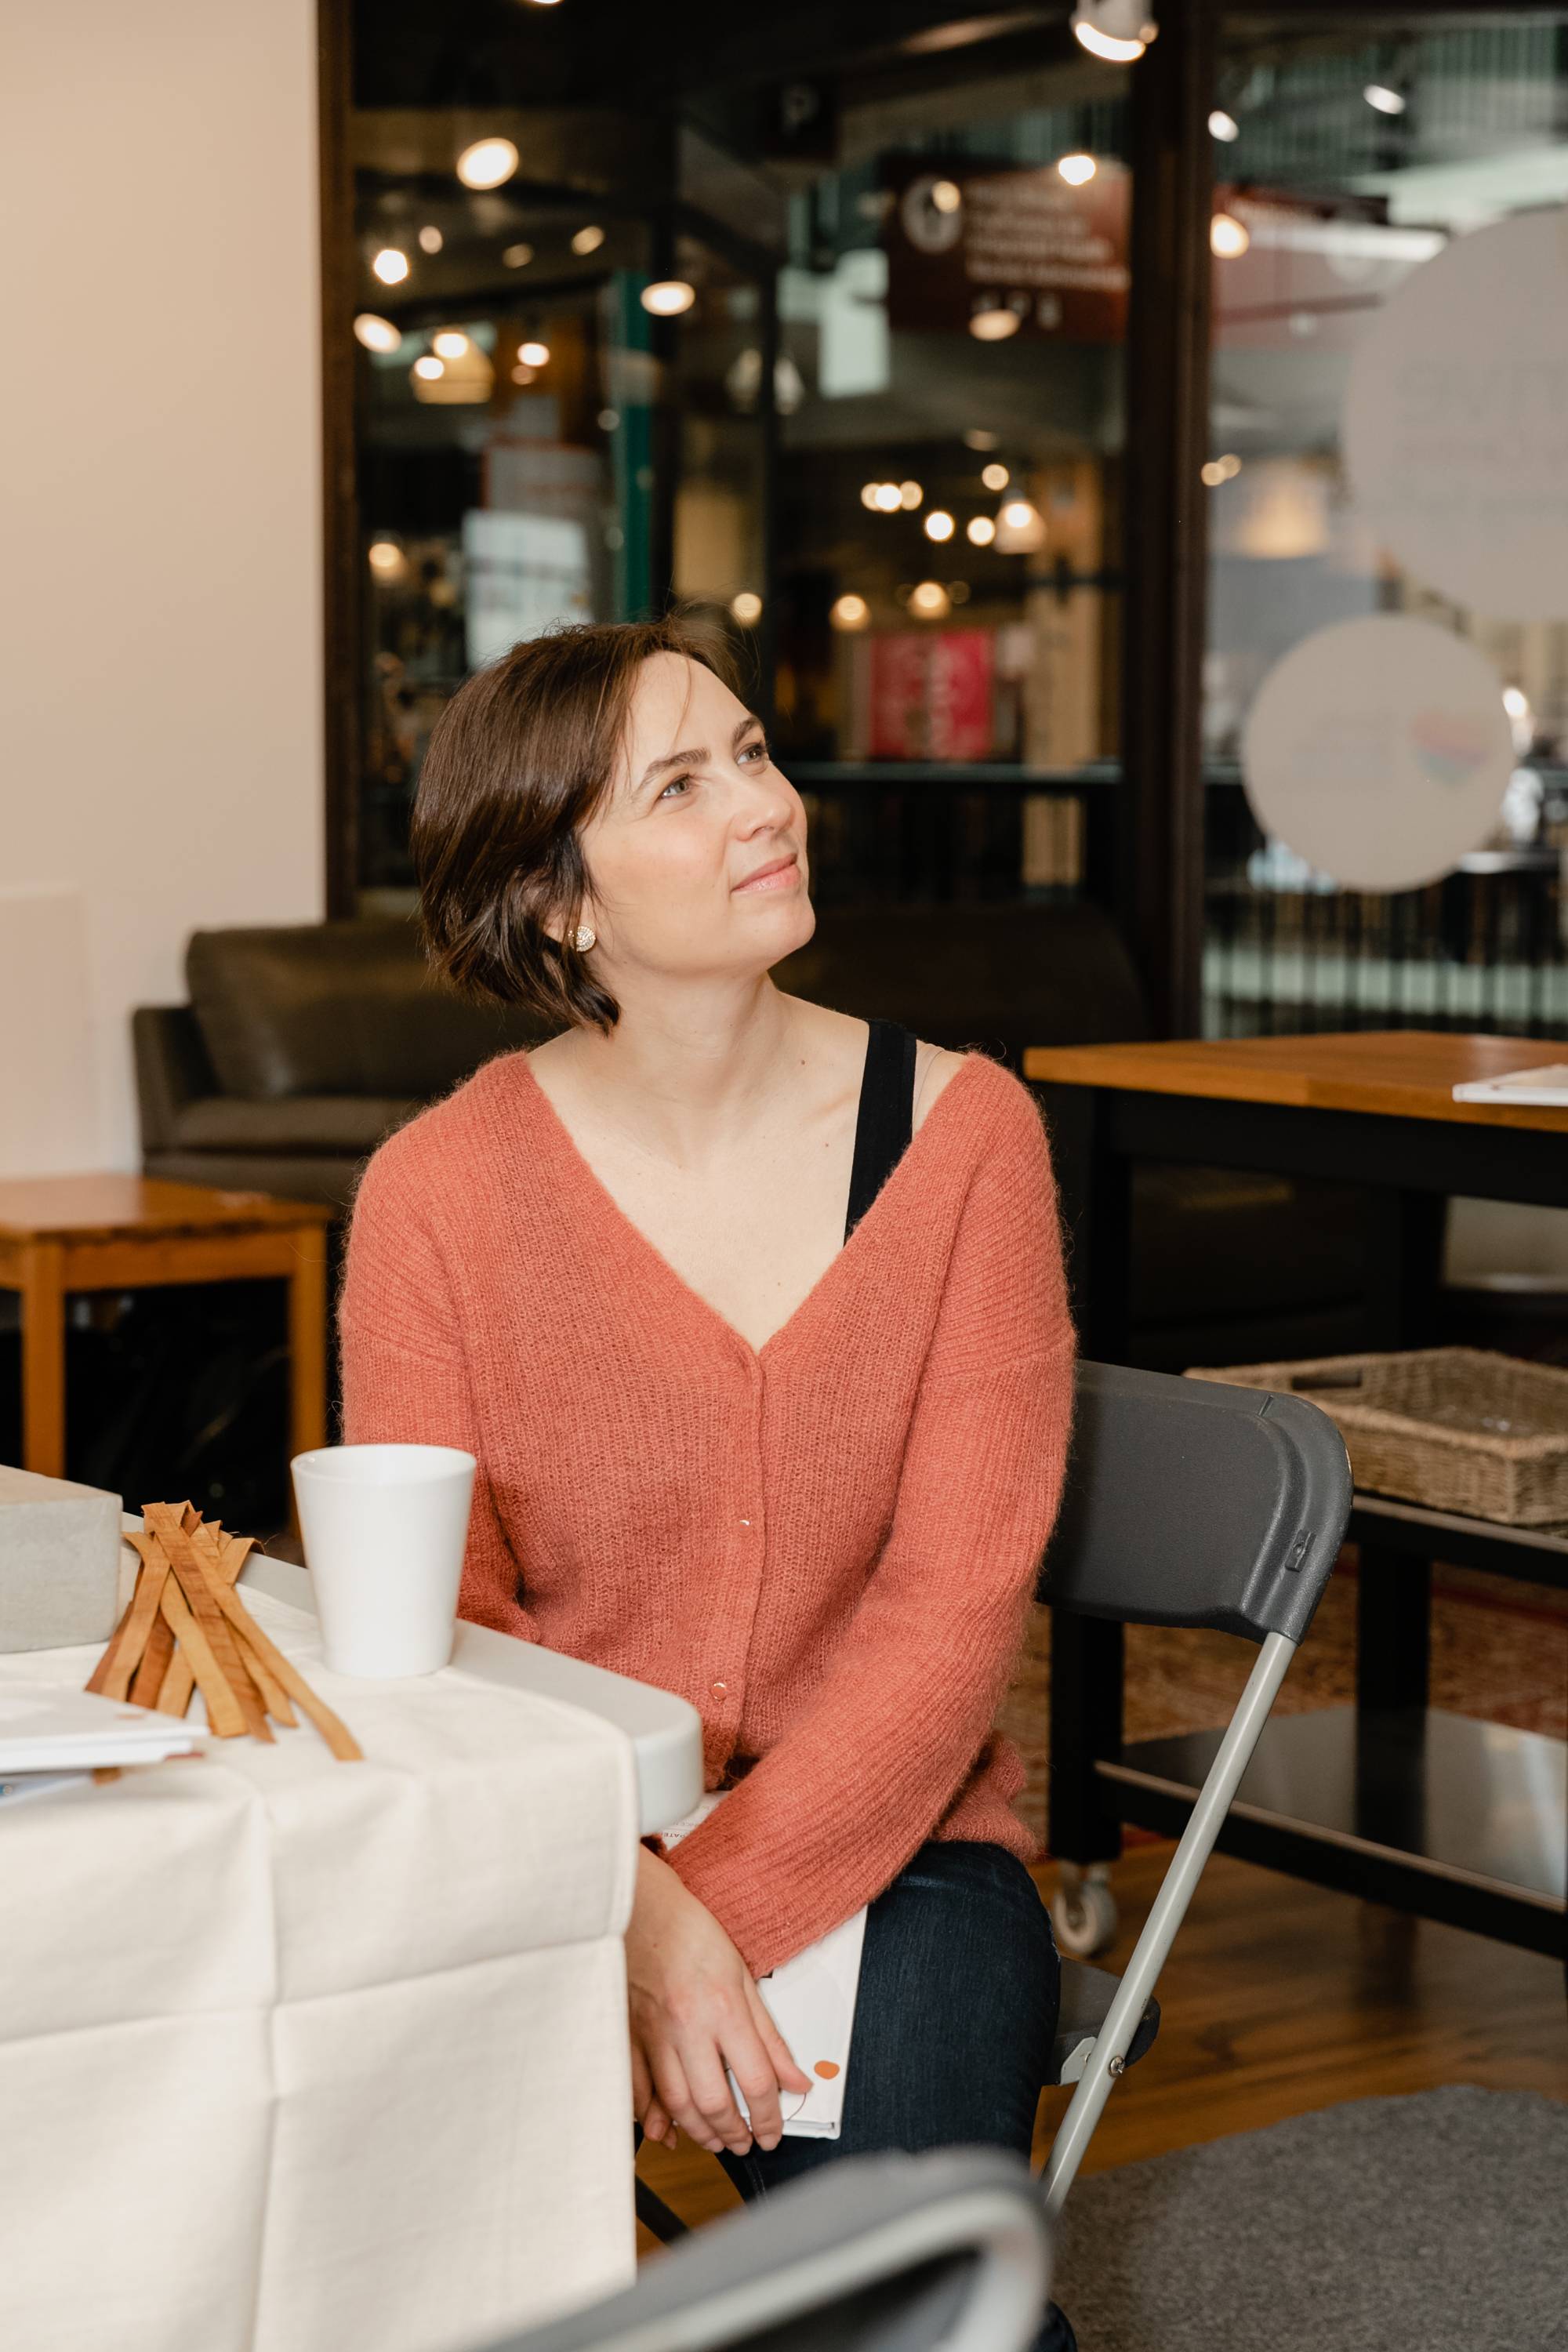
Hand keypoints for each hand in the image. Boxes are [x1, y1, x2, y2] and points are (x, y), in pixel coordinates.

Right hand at [627, 1846, 810, 2156]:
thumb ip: (770, 2036)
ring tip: (718, 2140)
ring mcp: (654, 2035)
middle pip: (713, 2101)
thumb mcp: (745, 1978)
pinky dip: (654, 2116)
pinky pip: (639, 2089)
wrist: (641, 1910)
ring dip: (700, 2132)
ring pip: (677, 2103)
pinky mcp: (629, 2037)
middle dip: (735, 2132)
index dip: (771, 2114)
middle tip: (747, 2142)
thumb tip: (797, 2079)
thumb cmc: (693, 1935)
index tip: (775, 2130)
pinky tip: (668, 2128)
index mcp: (723, 2008)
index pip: (755, 2079)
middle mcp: (687, 2026)